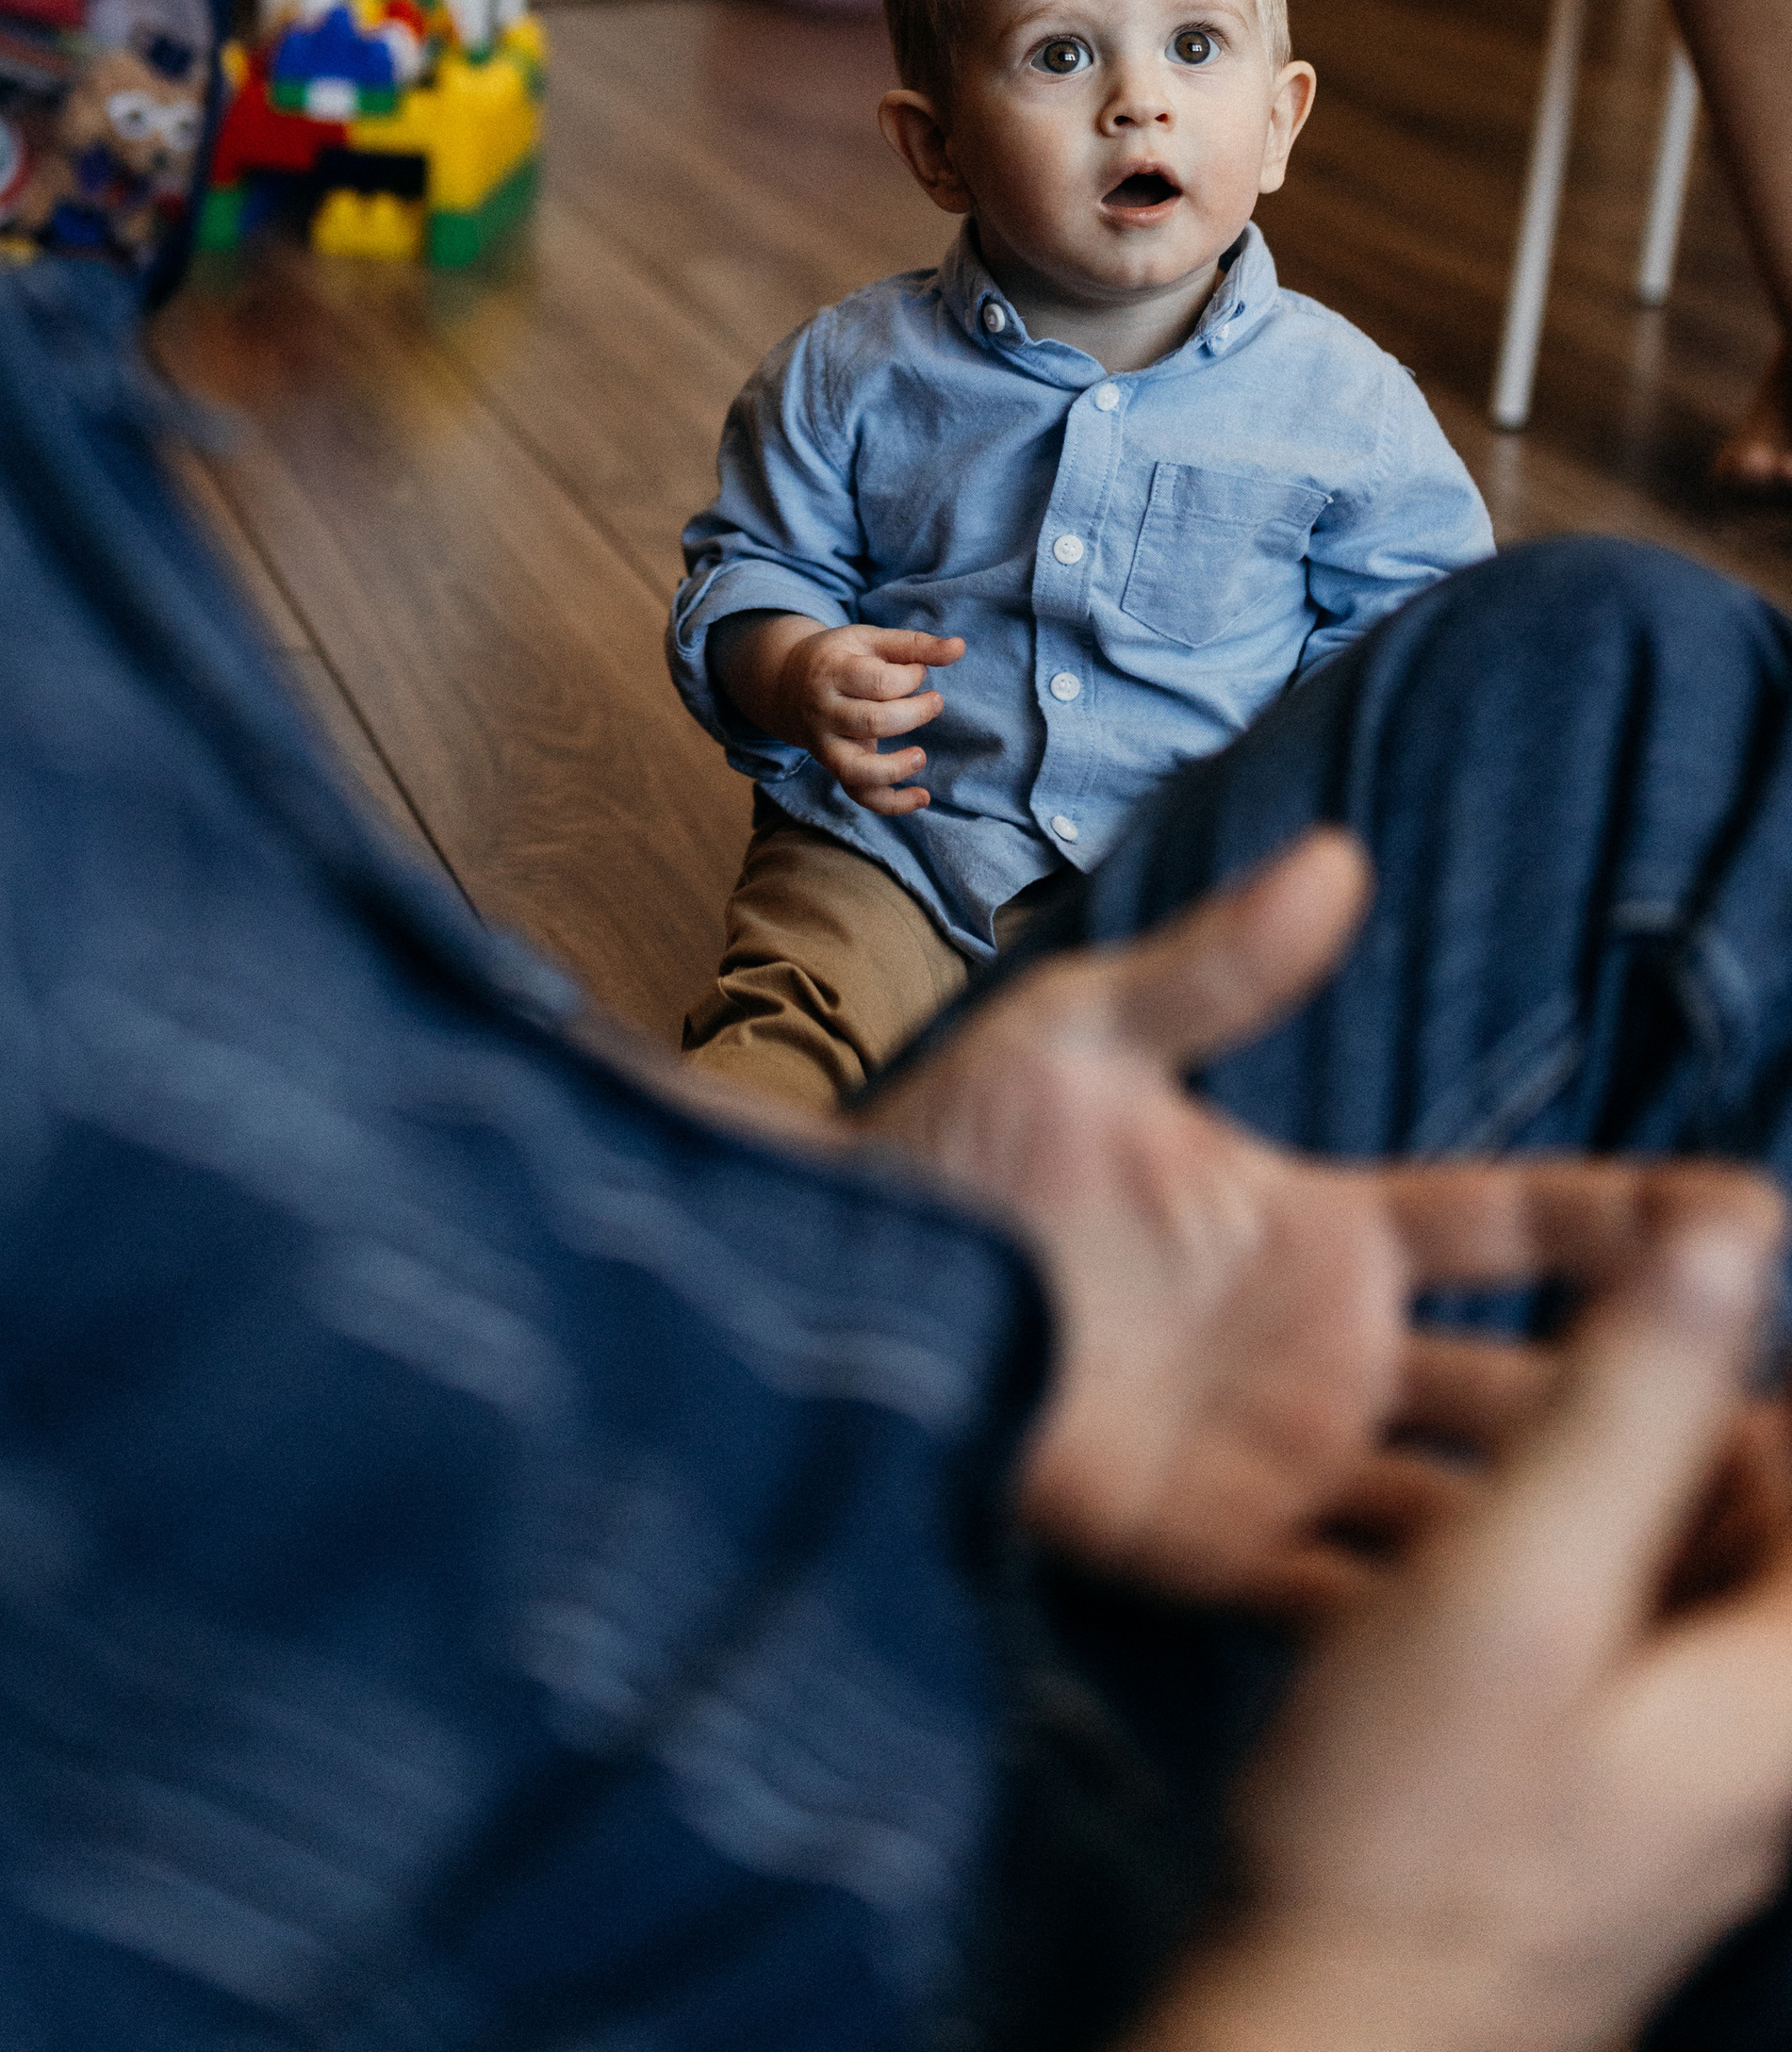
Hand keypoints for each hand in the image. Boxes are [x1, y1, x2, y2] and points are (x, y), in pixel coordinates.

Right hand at [724, 616, 965, 816]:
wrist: (786, 683)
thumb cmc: (840, 657)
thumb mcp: (871, 640)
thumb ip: (916, 645)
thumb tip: (960, 647)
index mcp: (832, 672)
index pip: (876, 681)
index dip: (909, 677)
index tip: (920, 671)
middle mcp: (824, 712)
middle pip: (870, 722)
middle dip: (913, 714)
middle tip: (936, 701)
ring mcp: (826, 745)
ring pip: (856, 769)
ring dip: (894, 769)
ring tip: (921, 756)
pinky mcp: (834, 767)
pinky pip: (859, 794)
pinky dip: (892, 804)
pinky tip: (923, 797)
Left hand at [864, 832, 1773, 1612]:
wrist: (819, 1283)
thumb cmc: (947, 1147)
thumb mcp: (1082, 1037)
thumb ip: (1216, 974)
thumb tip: (1339, 861)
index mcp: (1320, 1228)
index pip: (1517, 1222)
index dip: (1632, 1220)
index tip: (1756, 1211)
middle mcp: (1325, 1354)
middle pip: (1535, 1386)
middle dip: (1657, 1405)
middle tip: (1783, 1426)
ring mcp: (1278, 1461)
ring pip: (1473, 1507)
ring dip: (1580, 1530)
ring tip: (1717, 1557)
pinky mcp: (1206, 1550)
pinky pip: (1349, 1602)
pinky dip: (1438, 1626)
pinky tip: (1539, 1653)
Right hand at [1135, 1193, 1791, 2051]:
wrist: (1327, 2043)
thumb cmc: (1416, 1831)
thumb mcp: (1515, 1579)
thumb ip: (1627, 1403)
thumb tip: (1729, 1227)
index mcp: (1780, 1672)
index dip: (1716, 1354)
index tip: (1614, 1286)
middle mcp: (1753, 1715)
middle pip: (1727, 1492)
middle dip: (1602, 1405)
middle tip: (1458, 1376)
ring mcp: (1671, 1754)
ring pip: (1632, 1546)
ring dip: (1516, 1474)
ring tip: (1373, 1445)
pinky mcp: (1586, 1777)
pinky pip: (1566, 1617)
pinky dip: (1480, 1559)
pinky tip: (1359, 1549)